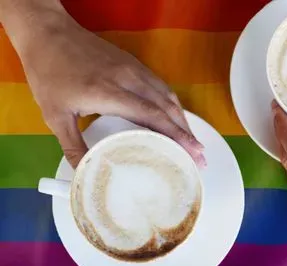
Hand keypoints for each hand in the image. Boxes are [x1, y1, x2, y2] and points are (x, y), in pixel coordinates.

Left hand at [0, 0, 204, 167]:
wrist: (49, 34)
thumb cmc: (49, 73)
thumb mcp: (54, 114)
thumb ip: (72, 146)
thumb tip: (84, 173)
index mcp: (109, 93)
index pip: (152, 116)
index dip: (175, 136)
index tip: (191, 152)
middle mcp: (129, 79)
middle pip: (168, 108)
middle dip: (187, 133)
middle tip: (200, 156)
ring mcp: (134, 69)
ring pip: (168, 97)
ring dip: (183, 120)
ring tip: (193, 142)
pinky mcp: (134, 65)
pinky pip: (161, 87)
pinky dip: (173, 106)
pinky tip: (175, 118)